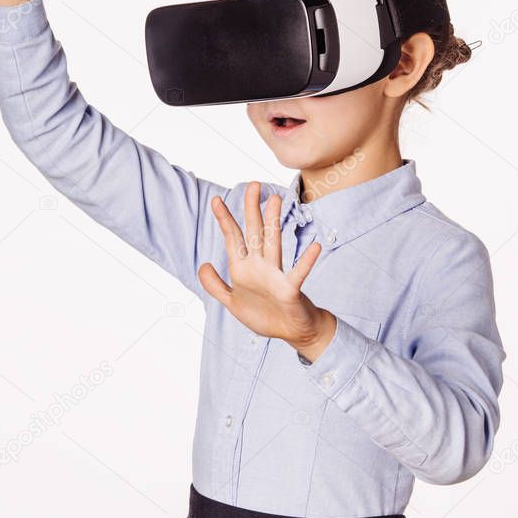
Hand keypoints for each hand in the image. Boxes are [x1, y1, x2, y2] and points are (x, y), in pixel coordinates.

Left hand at [197, 181, 336, 359]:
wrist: (290, 332)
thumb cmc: (264, 315)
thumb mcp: (232, 302)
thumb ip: (215, 286)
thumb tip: (202, 265)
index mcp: (244, 268)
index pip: (233, 238)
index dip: (224, 219)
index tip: (216, 199)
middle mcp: (260, 266)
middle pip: (254, 232)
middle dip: (252, 209)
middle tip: (252, 185)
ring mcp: (275, 275)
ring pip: (273, 243)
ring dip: (273, 222)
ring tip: (275, 200)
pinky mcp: (290, 289)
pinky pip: (298, 273)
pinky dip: (306, 261)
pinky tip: (315, 247)